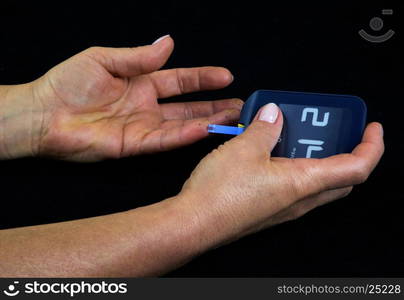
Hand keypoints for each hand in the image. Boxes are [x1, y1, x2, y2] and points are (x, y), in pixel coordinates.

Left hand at [0, 35, 240, 160]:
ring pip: (182, 125)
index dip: (203, 78)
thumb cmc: (68, 83)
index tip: (226, 76)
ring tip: (232, 119)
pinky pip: (164, 140)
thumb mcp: (105, 59)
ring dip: (207, 122)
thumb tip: (169, 43)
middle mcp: (147, 106)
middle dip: (213, 105)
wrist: (44, 114)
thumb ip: (139, 57)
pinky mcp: (134, 145)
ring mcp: (143, 127)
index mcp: (141, 83)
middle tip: (238, 105)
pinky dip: (184, 136)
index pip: (180, 81)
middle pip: (188, 106)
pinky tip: (203, 130)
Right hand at [177, 103, 383, 249]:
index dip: (372, 145)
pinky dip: (295, 168)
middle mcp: (299, 200)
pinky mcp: (268, 210)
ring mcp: (284, 208)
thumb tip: (273, 113)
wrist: (193, 223)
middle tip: (335, 130)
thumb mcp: (244, 147)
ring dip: (318, 159)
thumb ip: (264, 128)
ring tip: (298, 135)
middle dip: (347, 152)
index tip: (370, 127)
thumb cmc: (219, 192)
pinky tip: (272, 153)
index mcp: (303, 182)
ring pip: (318, 184)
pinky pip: (294, 188)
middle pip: (342, 178)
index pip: (357, 167)